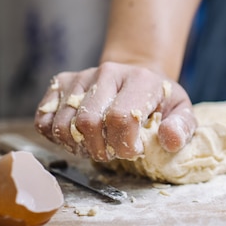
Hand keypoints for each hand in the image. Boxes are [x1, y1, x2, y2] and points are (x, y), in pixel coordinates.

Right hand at [34, 62, 196, 161]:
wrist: (138, 75)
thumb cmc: (159, 99)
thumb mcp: (181, 111)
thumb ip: (182, 126)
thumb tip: (170, 140)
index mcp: (140, 79)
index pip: (120, 117)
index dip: (123, 144)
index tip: (132, 151)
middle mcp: (108, 72)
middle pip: (88, 122)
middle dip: (99, 149)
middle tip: (111, 153)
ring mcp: (81, 76)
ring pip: (63, 123)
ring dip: (77, 146)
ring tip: (95, 147)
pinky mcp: (61, 82)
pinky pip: (44, 119)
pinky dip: (56, 137)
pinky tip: (77, 138)